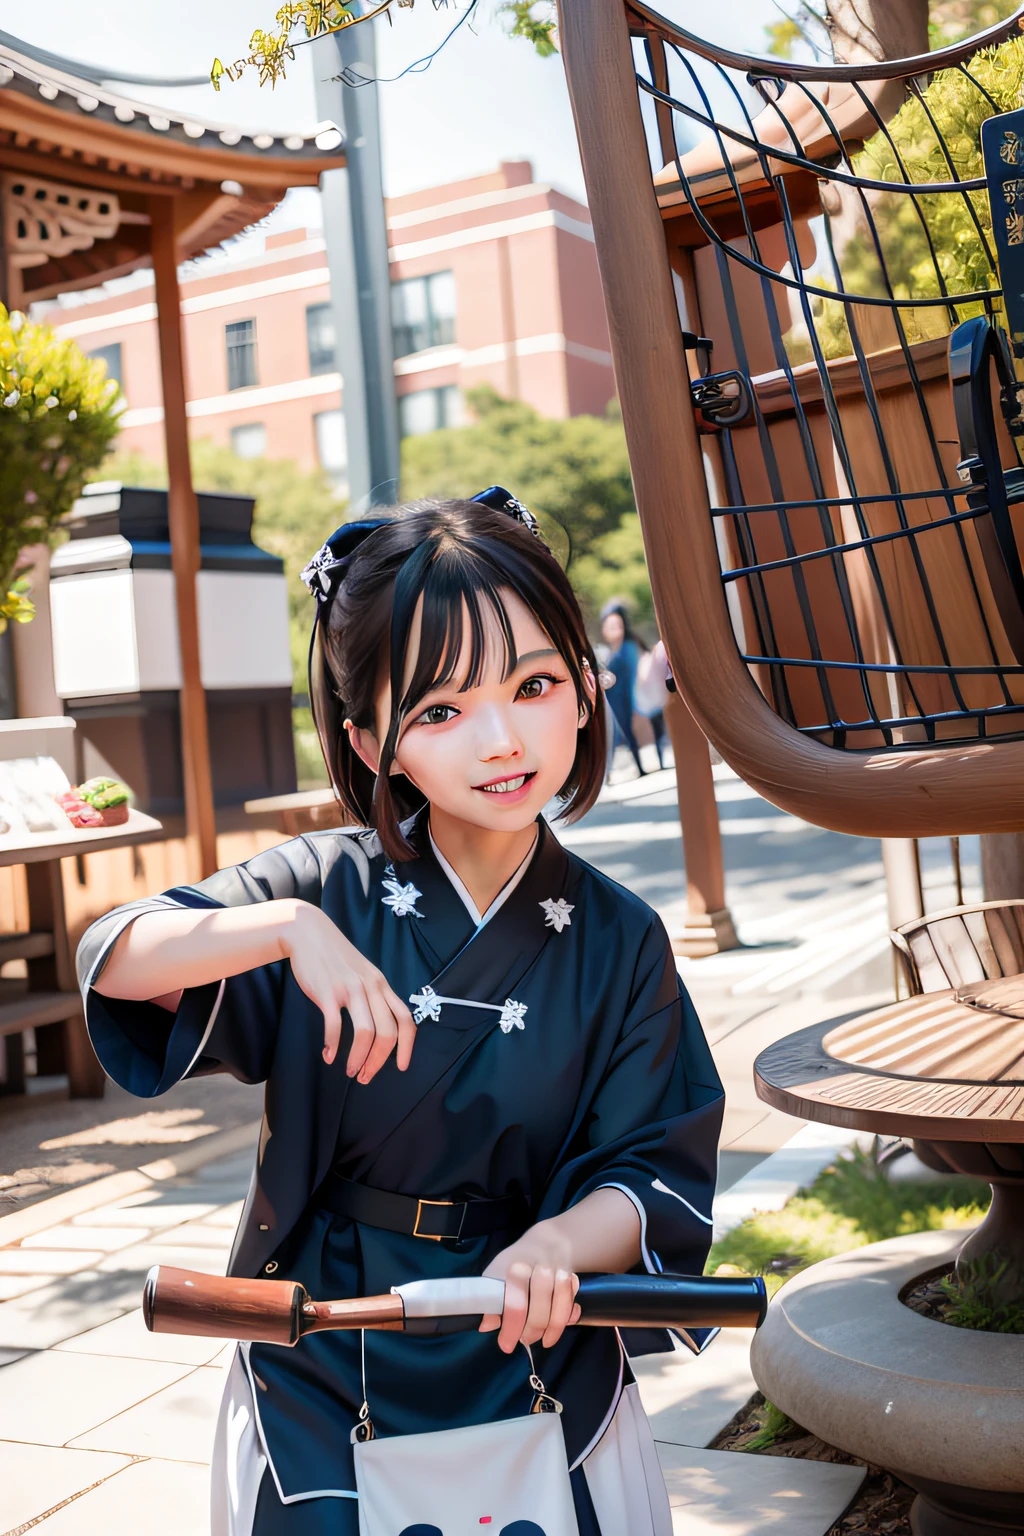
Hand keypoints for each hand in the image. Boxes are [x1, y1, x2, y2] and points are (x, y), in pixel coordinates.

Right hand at [281, 901, 415, 1081]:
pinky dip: (334, 1045)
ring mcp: (350, 989)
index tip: (402, 1067)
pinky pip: (335, 1025)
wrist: (308, 933)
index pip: (406, 1019)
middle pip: (388, 1032)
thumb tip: (377, 1027)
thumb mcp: (363, 973)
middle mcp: (371, 987)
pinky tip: (329, 1055)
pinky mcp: (327, 992)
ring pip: (365, 1033)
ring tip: (350, 1070)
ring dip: (358, 1058)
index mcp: (381, 985)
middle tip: (365, 1076)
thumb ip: (372, 995)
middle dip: (379, 1061)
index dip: (408, 1047)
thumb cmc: (335, 958)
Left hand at [480, 1221, 580, 1353]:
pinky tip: (563, 1325)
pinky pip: (573, 1301)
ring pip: (560, 1305)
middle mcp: (540, 1269)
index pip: (515, 1303)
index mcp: (517, 1268)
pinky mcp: (572, 1277)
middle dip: (532, 1331)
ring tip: (544, 1340)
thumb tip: (486, 1326)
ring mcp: (559, 1272)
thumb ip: (491, 1300)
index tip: (506, 1345)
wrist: (545, 1241)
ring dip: (553, 1328)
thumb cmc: (516, 1262)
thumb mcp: (496, 1274)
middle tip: (525, 1340)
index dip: (511, 1329)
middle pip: (540, 1308)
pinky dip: (569, 1316)